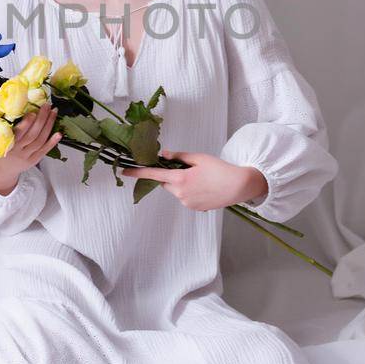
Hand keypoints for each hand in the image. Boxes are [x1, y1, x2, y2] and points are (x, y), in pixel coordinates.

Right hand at [0, 102, 61, 195]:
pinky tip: (59, 133)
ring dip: (48, 126)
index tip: (32, 113)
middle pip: (32, 135)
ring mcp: (26, 157)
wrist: (0, 170)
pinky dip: (52, 142)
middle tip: (47, 106)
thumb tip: (15, 108)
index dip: (26, 124)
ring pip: (40, 141)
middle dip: (41, 119)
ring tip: (53, 112)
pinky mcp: (33, 161)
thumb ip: (3, 127)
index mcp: (6, 144)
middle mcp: (17, 151)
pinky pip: (44, 151)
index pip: (18, 133)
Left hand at [121, 151, 267, 211]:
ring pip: (176, 190)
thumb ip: (178, 157)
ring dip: (182, 183)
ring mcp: (187, 203)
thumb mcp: (198, 158)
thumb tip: (162, 155)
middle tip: (188, 168)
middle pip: (166, 183)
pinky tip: (205, 187)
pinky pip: (185, 198)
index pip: (154, 175)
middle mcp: (181, 194)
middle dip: (171, 175)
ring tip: (201, 178)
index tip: (126, 171)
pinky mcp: (195, 208)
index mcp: (180, 179)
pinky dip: (190, 191)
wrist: (238, 186)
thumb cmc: (220, 169)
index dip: (139, 172)